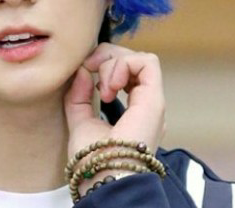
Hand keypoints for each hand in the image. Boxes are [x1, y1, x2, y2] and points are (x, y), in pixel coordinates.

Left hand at [64, 43, 165, 164]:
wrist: (104, 178)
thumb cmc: (93, 160)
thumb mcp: (79, 121)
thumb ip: (79, 96)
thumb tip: (83, 71)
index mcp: (133, 112)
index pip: (124, 73)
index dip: (103, 64)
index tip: (83, 73)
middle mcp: (146, 105)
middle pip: (132, 61)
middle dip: (106, 58)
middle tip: (89, 69)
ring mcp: (152, 102)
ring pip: (140, 59)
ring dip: (114, 62)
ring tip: (102, 87)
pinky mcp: (155, 100)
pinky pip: (148, 63)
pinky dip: (124, 64)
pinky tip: (110, 86)